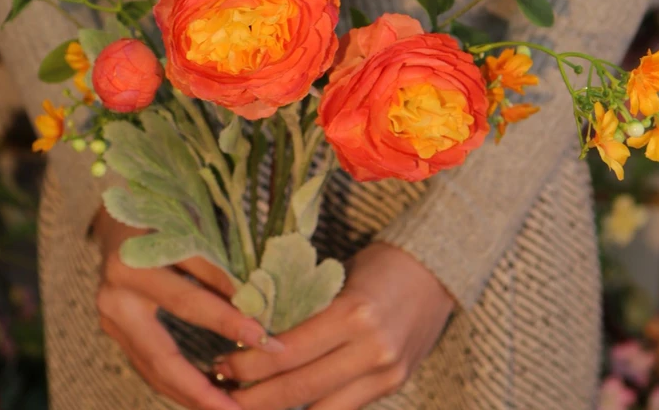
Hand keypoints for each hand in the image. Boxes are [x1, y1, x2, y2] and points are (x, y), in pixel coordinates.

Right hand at [92, 209, 279, 409]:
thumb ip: (215, 264)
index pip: (188, 300)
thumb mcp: (189, 226)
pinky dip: (179, 384)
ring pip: (154, 370)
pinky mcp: (116, 332)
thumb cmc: (162, 214)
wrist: (117, 214)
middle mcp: (116, 297)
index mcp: (133, 263)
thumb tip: (255, 302)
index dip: (227, 321)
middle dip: (202, 388)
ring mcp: (111, 320)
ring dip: (192, 395)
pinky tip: (206, 396)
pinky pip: (149, 366)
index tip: (264, 339)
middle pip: (162, 355)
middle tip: (237, 409)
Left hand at [220, 243, 453, 409]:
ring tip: (247, 403)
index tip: (222, 363)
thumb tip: (256, 335)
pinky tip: (288, 405)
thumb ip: (306, 309)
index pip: (290, 352)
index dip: (251, 364)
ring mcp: (386, 373)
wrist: (437, 269)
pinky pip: (344, 409)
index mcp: (353, 314)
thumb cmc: (379, 263)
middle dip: (255, 396)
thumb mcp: (338, 278)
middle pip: (300, 388)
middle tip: (221, 390)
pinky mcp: (395, 385)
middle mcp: (372, 350)